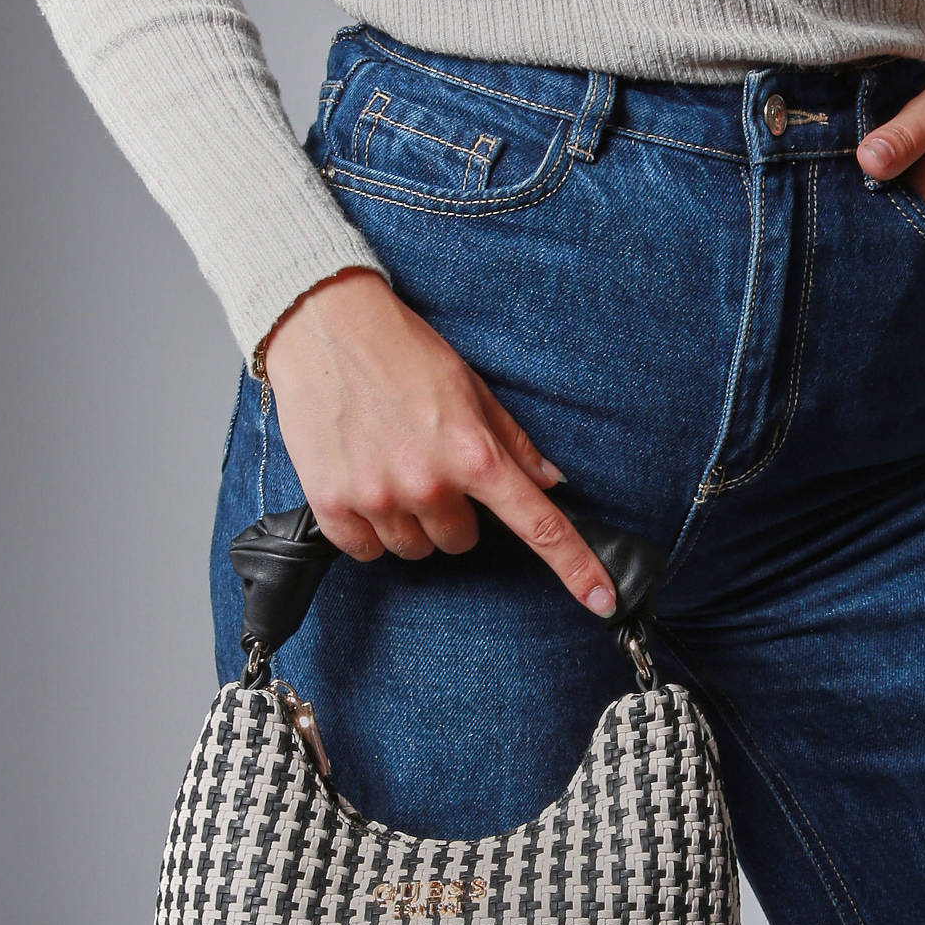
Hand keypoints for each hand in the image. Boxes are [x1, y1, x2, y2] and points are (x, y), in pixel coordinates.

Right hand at [261, 268, 617, 614]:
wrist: (322, 325)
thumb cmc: (402, 352)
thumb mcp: (471, 388)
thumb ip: (512, 443)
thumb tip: (550, 483)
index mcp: (474, 454)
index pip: (539, 524)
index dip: (576, 566)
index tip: (602, 599)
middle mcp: (430, 484)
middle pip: (462, 543)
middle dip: (452, 512)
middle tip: (427, 464)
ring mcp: (379, 498)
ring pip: (415, 550)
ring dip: (409, 521)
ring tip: (389, 465)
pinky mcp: (334, 505)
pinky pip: (367, 551)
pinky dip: (368, 528)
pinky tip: (362, 481)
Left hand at [854, 55, 924, 244]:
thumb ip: (901, 138)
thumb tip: (865, 162)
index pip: (879, 227)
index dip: (853, 218)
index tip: (832, 203)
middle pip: (899, 242)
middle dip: (874, 229)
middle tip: (844, 208)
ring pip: (922, 240)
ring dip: (900, 226)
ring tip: (880, 201)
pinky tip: (915, 199)